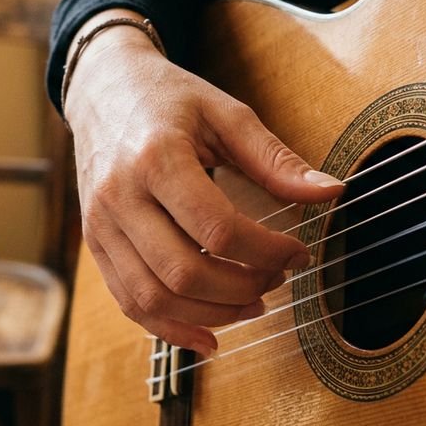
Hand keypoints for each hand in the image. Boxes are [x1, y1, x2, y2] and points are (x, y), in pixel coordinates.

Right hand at [63, 10, 344, 355]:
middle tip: (277, 280)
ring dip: (210, 314)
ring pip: (153, 297)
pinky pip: (129, 302)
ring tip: (251, 304)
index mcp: (155, 157)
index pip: (217, 227)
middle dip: (241, 288)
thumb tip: (330, 193)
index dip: (266, 251)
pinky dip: (169, 329)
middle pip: (183, 271)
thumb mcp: (225, 114)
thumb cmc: (167, 99)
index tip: (298, 252)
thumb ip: (275, 159)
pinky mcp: (95, 243)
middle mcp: (119, 196)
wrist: (102, 89)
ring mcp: (101, 224)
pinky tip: (208, 336)